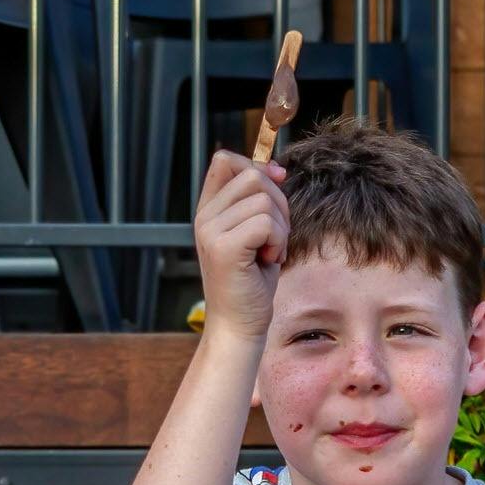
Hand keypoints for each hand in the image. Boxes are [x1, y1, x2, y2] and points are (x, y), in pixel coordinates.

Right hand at [191, 149, 288, 338]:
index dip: (256, 166)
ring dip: (281, 227)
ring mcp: (210, 231)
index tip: (275, 185)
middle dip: (278, 202)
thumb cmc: (250, 282)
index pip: (225, 160)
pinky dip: (278, 241)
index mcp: (208, 211)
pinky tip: (267, 260)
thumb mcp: (254, 234)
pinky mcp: (224, 248)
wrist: (239, 325)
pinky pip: (267, 223)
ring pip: (264, 200)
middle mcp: (204, 218)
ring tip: (269, 252)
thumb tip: (276, 169)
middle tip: (275, 236)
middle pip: (252, 176)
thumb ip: (258, 201)